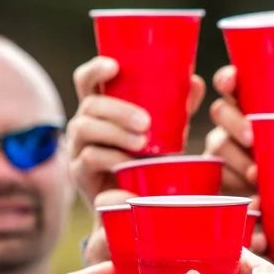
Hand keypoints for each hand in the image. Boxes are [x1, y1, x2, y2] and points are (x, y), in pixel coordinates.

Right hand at [67, 55, 209, 202]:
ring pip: (86, 128)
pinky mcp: (80, 173)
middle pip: (90, 105)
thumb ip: (176, 111)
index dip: (96, 69)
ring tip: (142, 143)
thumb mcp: (163, 136)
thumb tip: (195, 83)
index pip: (87, 81)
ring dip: (115, 132)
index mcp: (99, 109)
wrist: (135, 207)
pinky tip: (129, 164)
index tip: (114, 66)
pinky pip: (90, 158)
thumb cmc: (147, 164)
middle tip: (146, 122)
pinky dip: (111, 158)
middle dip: (118, 110)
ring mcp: (78, 148)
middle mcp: (83, 123)